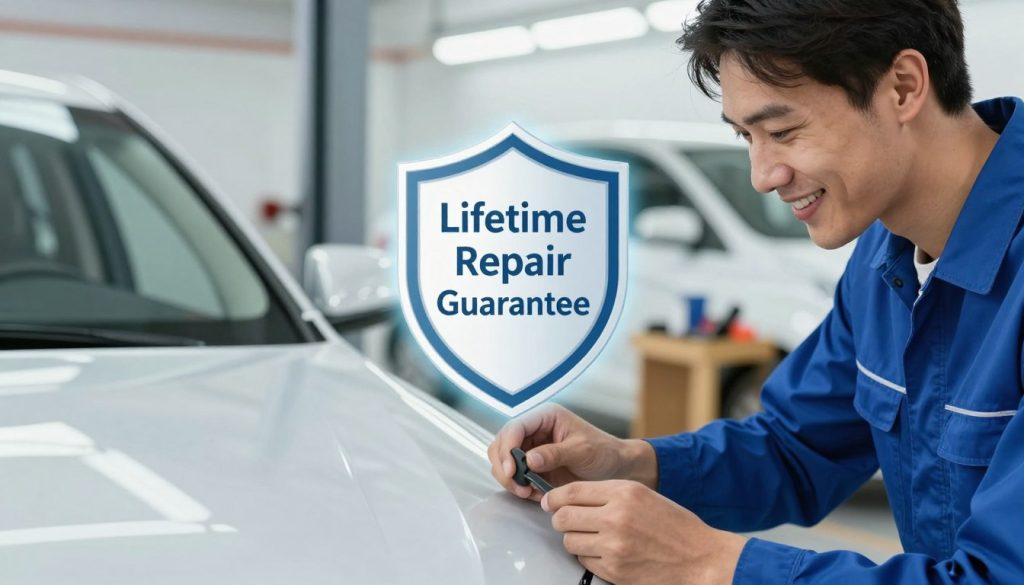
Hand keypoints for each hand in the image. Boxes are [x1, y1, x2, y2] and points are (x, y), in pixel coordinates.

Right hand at [487, 404, 655, 500]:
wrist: (616, 468)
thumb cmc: (603, 451)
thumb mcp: (582, 451)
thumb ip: (555, 454)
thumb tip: (529, 460)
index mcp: (545, 417)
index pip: (515, 427)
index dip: (508, 448)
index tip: (512, 470)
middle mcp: (534, 430)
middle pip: (502, 444)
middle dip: (504, 466)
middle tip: (518, 486)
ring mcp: (531, 448)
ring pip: (503, 460)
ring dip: (509, 478)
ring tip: (526, 492)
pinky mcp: (532, 466)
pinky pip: (514, 475)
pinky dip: (517, 486)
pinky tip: (532, 493)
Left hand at [543, 480, 746, 584]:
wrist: (700, 558)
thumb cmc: (674, 526)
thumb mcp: (643, 495)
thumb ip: (607, 494)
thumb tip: (570, 497)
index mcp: (623, 493)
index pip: (571, 491)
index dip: (555, 497)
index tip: (551, 501)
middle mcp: (615, 517)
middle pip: (564, 517)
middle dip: (561, 519)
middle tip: (568, 521)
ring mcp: (613, 546)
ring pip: (569, 541)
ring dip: (575, 540)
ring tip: (593, 538)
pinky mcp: (614, 570)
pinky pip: (584, 561)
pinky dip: (589, 557)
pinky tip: (605, 552)